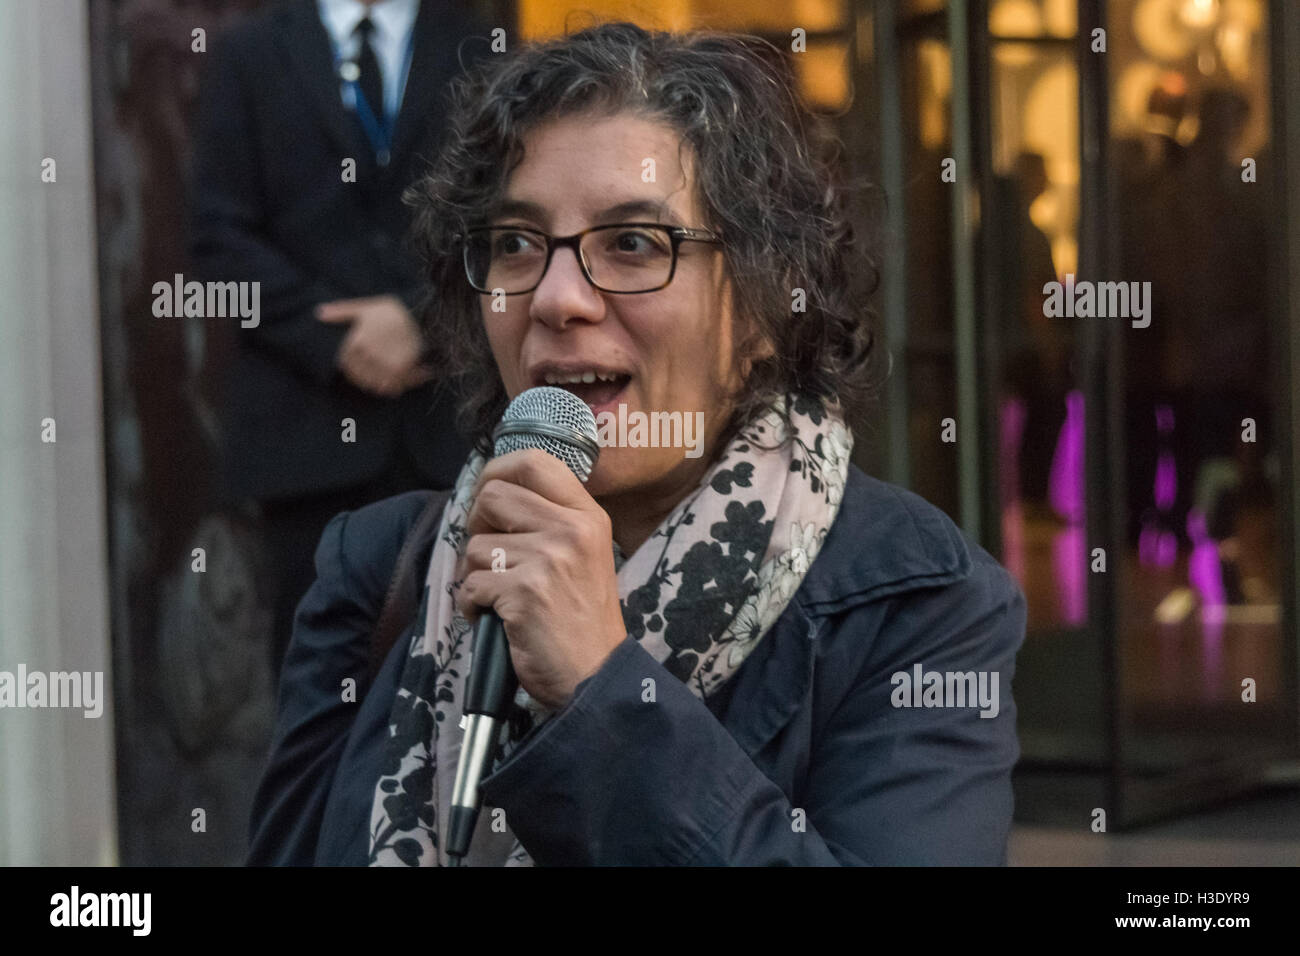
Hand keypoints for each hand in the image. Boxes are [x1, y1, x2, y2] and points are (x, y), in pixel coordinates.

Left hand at [316, 295, 427, 396]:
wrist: (424, 316)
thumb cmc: (391, 312)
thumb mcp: (366, 307)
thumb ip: (342, 311)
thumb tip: (318, 313)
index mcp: (356, 341)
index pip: (345, 366)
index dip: (351, 369)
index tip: (360, 367)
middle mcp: (368, 354)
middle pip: (359, 378)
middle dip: (364, 378)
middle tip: (375, 374)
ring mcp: (384, 363)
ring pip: (373, 385)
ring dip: (378, 385)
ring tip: (385, 378)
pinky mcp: (401, 370)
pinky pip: (390, 388)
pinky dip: (391, 388)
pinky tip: (396, 382)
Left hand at [455, 449, 626, 709]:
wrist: (595, 675)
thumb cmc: (582, 619)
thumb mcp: (583, 555)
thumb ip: (549, 521)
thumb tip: (491, 495)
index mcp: (587, 516)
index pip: (534, 461)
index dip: (497, 471)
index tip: (487, 497)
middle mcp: (571, 529)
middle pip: (492, 496)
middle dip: (477, 527)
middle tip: (488, 557)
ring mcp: (548, 559)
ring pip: (476, 546)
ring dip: (476, 576)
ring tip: (502, 599)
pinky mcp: (524, 592)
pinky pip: (470, 584)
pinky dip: (473, 606)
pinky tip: (496, 619)